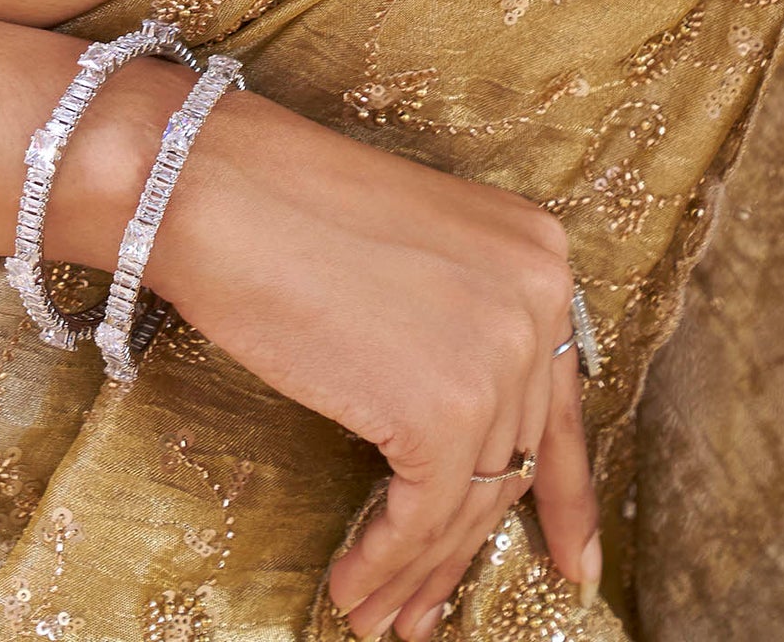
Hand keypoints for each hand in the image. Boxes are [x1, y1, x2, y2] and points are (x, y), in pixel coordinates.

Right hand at [92, 75, 599, 638]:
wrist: (212, 185)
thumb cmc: (284, 208)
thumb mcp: (411, 255)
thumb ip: (459, 325)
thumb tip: (470, 444)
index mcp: (536, 250)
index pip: (557, 399)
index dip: (564, 494)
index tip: (571, 559)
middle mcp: (537, 298)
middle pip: (508, 457)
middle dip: (464, 543)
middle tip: (428, 605)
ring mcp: (496, 354)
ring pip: (467, 499)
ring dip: (418, 569)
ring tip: (380, 614)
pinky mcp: (442, 411)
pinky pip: (421, 517)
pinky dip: (386, 563)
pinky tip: (351, 589)